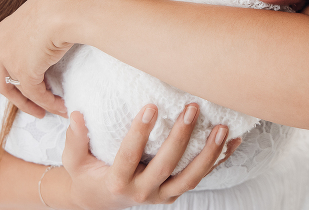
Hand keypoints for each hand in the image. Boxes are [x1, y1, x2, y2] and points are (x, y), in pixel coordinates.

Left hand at [0, 0, 71, 117]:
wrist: (65, 8)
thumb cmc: (63, 4)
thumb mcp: (44, 10)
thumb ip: (42, 24)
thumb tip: (58, 28)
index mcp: (5, 28)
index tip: (4, 73)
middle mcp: (2, 44)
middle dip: (12, 93)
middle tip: (27, 100)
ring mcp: (10, 59)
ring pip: (13, 91)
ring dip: (30, 104)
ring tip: (45, 111)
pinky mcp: (24, 72)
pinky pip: (35, 94)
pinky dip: (47, 103)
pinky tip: (59, 106)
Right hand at [63, 106, 241, 209]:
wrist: (101, 201)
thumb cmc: (88, 174)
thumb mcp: (74, 161)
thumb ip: (75, 140)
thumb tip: (76, 115)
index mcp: (118, 183)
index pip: (129, 156)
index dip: (140, 133)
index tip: (150, 107)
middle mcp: (143, 192)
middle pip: (167, 166)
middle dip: (181, 137)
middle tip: (192, 108)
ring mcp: (162, 195)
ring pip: (190, 177)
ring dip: (209, 153)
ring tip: (222, 128)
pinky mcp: (175, 192)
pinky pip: (200, 177)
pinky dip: (219, 160)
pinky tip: (234, 141)